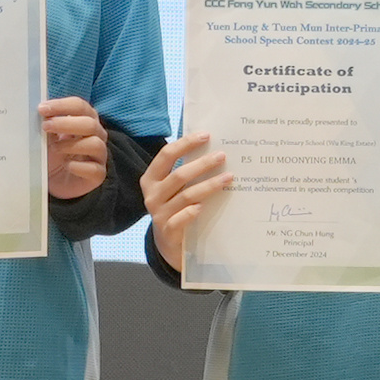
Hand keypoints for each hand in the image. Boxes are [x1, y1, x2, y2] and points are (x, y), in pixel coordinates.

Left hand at [43, 96, 106, 199]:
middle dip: (65, 123)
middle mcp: (97, 135)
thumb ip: (47, 124)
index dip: (62, 106)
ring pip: (95, 144)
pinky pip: (94, 169)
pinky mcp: (98, 174)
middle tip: (45, 126)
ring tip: (53, 149)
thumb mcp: (47, 137)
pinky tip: (67, 166)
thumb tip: (40, 112)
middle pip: (89, 123)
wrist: (55, 181)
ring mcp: (99, 155)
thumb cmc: (54, 154)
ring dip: (71, 145)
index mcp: (86, 119)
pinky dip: (78, 167)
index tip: (42, 109)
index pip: (79, 106)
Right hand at [144, 131, 230, 269]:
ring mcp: (159, 214)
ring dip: (208, 185)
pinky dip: (191, 212)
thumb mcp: (174, 189)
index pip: (166, 155)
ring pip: (186, 196)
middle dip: (202, 164)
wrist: (167, 244)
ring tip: (228, 177)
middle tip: (222, 156)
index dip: (185, 144)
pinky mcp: (168, 232)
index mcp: (151, 179)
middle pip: (179, 175)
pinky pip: (179, 220)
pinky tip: (202, 207)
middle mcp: (152, 195)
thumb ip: (184, 172)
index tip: (206, 135)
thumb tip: (211, 148)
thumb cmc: (174, 208)